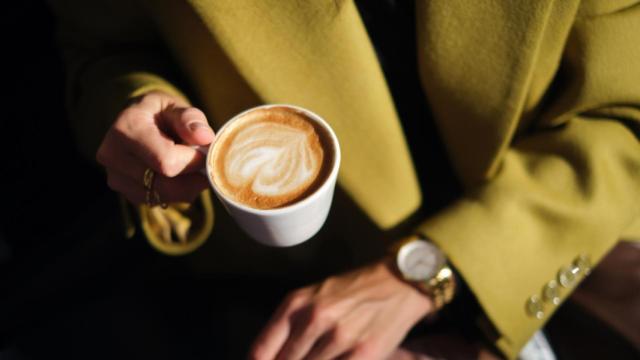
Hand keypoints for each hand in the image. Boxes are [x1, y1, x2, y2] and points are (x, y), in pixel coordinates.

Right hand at [96, 91, 214, 204]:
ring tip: (189, 165)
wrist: (137, 123)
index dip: (193, 160)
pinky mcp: (125, 192)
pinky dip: (177, 192)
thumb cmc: (160, 113)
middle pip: (165, 184)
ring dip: (187, 186)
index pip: (166, 161)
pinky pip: (160, 201)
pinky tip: (178, 174)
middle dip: (192, 176)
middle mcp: (113, 155)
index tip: (204, 151)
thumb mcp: (175, 106)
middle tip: (204, 162)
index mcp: (126, 128)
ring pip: (164, 196)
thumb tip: (205, 138)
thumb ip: (191, 119)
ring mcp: (116, 177)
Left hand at [250, 260, 432, 359]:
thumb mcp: (313, 297)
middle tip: (301, 359)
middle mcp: (315, 318)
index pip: (262, 350)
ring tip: (321, 357)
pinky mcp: (363, 352)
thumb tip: (270, 358)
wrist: (398, 283)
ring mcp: (340, 337)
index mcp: (296, 304)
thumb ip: (289, 327)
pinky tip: (337, 359)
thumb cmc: (352, 292)